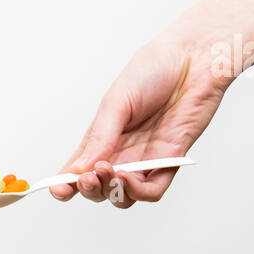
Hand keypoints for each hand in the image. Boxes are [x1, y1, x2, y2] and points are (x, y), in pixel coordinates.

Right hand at [50, 29, 230, 207]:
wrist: (194, 59)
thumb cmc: (154, 71)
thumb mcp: (116, 102)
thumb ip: (99, 137)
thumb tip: (78, 169)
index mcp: (102, 137)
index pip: (79, 169)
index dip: (66, 184)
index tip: (59, 189)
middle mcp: (122, 152)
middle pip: (99, 187)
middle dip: (89, 189)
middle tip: (89, 176)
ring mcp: (145, 159)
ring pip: (123, 195)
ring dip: (112, 191)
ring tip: (109, 172)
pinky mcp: (170, 160)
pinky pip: (153, 189)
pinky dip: (137, 191)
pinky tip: (127, 177)